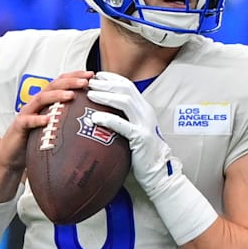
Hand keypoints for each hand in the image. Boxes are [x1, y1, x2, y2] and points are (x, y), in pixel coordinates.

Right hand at [0, 72, 92, 202]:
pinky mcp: (19, 127)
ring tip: (71, 95)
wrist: (11, 157)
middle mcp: (36, 104)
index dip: (75, 76)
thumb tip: (95, 119)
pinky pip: (28, 121)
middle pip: (53, 86)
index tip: (92, 75)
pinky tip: (48, 119)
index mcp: (46, 101)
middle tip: (85, 81)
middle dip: (70, 81)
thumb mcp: (54, 127)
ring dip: (57, 95)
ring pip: (41, 99)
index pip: (61, 83)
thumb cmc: (35, 140)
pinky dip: (38, 119)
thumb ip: (68, 119)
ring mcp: (27, 113)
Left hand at [86, 71, 179, 198]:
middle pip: (125, 89)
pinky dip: (108, 119)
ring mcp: (145, 124)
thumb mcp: (133, 130)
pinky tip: (95, 118)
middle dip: (106, 84)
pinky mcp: (141, 138)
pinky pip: (124, 125)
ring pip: (125, 102)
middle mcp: (145, 113)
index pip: (128, 86)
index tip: (96, 76)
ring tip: (90, 94)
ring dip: (106, 96)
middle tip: (89, 82)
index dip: (112, 78)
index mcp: (143, 109)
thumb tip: (100, 111)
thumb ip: (122, 119)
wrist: (158, 172)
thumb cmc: (141, 153)